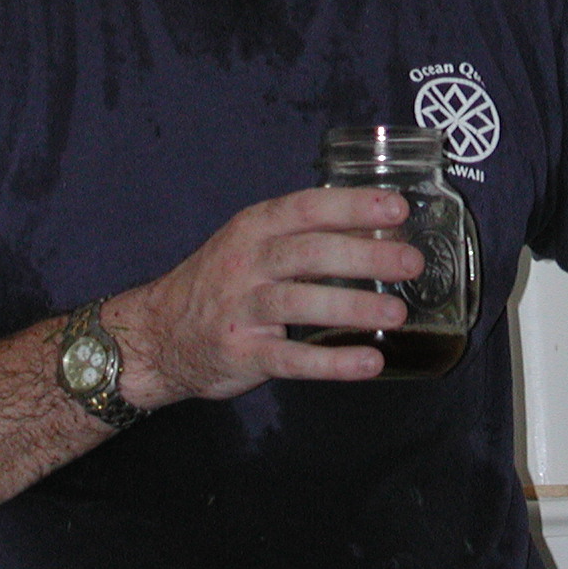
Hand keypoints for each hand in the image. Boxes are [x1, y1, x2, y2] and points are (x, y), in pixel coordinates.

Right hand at [109, 187, 423, 406]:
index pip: (307, 207)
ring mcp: (242, 309)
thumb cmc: (219, 283)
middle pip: (310, 252)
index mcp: (254, 228)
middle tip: (411, 261)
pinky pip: (292, 359)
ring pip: (301, 303)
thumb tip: (377, 223)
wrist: (156, 334)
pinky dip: (333, 363)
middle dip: (365, 254)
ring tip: (397, 312)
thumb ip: (304, 234)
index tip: (399, 207)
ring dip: (353, 306)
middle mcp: (246, 263)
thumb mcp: (252, 244)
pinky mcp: (242, 353)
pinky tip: (369, 362)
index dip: (354, 205)